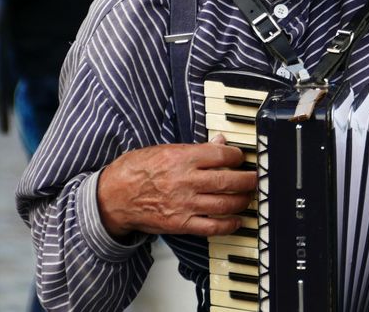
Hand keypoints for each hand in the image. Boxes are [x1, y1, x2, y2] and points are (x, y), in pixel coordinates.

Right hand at [96, 135, 256, 238]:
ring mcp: (183, 204)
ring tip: (248, 196)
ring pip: (223, 203)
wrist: (112, 197)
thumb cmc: (135, 170)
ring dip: (242, 200)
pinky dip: (228, 225)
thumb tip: (220, 142)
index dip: (237, 156)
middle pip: (227, 180)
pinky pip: (210, 227)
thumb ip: (195, 148)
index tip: (242, 158)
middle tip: (255, 178)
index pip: (221, 155)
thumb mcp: (164, 149)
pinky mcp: (180, 224)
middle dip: (247, 179)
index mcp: (182, 158)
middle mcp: (185, 181)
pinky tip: (237, 220)